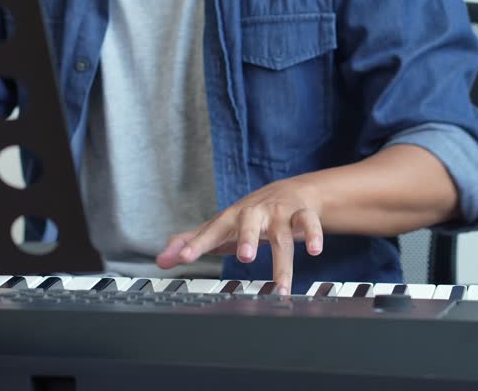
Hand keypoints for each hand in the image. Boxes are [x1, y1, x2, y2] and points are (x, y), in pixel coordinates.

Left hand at [155, 177, 323, 294]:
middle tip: (244, 258)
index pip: (211, 229)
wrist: (290, 191)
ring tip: (281, 286)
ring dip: (282, 260)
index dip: (197, 243)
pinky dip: (314, 235)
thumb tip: (162, 259)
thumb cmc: (249, 215)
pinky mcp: (302, 215)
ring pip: (282, 234)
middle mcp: (255, 213)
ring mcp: (279, 214)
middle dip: (246, 239)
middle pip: (248, 223)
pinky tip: (315, 251)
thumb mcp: (220, 227)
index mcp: (231, 217)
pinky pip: (309, 223)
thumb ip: (191, 242)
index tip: (184, 257)